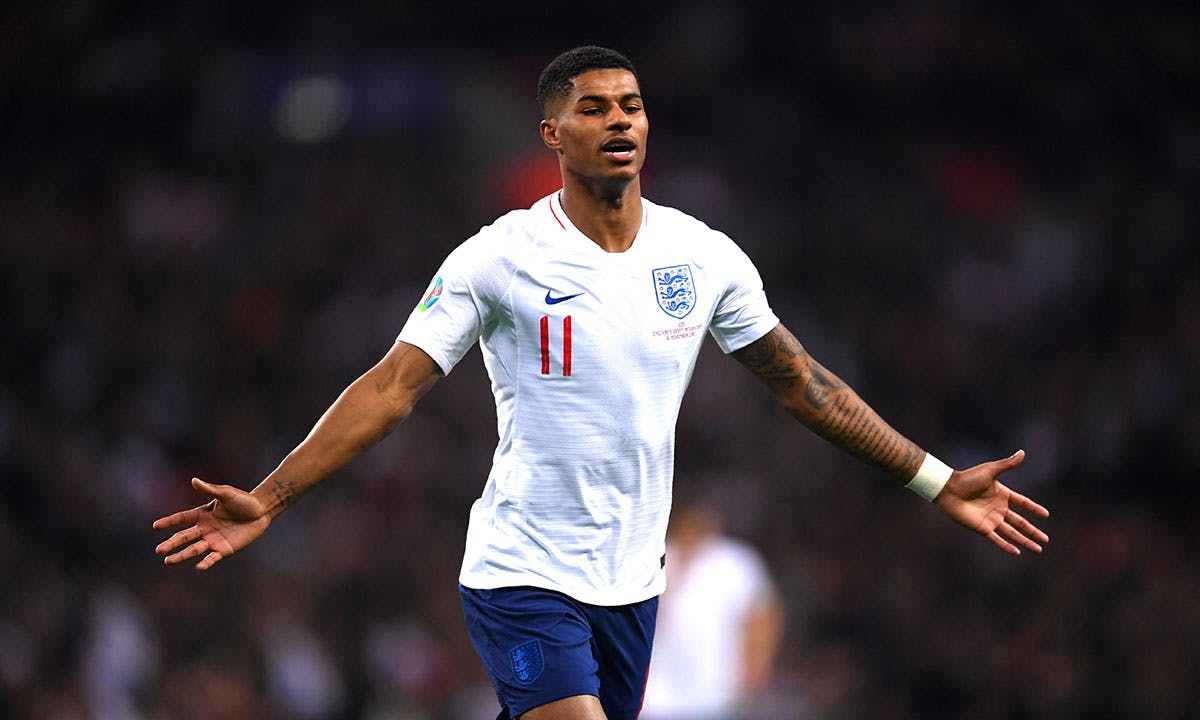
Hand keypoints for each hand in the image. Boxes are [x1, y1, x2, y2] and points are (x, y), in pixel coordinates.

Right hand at [153, 477, 270, 569]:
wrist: (262, 511)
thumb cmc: (244, 500)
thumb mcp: (227, 493)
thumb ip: (210, 489)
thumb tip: (194, 480)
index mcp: (203, 514)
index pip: (183, 518)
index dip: (169, 522)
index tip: (156, 526)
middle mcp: (205, 528)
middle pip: (184, 537)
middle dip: (172, 543)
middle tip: (159, 550)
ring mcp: (214, 540)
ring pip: (194, 549)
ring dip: (181, 555)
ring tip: (168, 561)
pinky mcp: (224, 549)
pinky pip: (212, 558)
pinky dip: (206, 563)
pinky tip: (198, 567)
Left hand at [934, 450, 1049, 554]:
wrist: (948, 489)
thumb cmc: (967, 478)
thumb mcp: (990, 470)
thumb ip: (1007, 464)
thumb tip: (1022, 452)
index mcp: (1002, 494)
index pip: (1023, 503)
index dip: (1034, 508)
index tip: (1046, 515)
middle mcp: (998, 509)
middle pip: (1020, 523)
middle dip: (1033, 531)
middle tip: (1046, 539)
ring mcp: (991, 519)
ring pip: (1012, 533)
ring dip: (1025, 541)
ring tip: (1039, 549)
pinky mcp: (982, 528)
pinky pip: (997, 539)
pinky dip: (1007, 546)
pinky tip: (1017, 552)